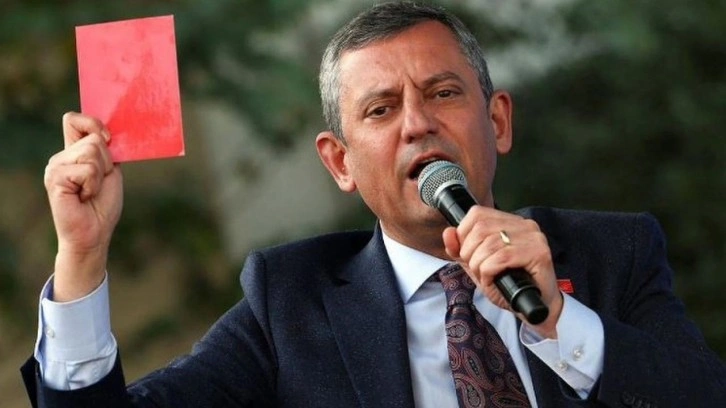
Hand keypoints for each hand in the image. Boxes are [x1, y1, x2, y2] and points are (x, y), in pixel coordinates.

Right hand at [44, 112, 122, 300]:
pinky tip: (83, 197)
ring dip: (100, 175)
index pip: (73, 119)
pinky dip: (93, 185)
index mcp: (72, 152)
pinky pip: (87, 170)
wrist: (95, 233)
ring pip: (91, 152)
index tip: (108, 140)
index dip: (93, 124)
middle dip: (106, 162)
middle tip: (98, 183)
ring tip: (90, 191)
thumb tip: (107, 130)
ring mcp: (54, 167)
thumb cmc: (102, 204)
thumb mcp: (109, 171)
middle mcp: (60, 156)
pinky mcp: (55, 179)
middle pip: (94, 138)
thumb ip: (105, 150)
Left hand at [442, 206, 562, 337]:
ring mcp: (534, 238)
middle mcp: (524, 225)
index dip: (463, 234)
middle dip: (469, 253)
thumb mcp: (477, 266)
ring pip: (489, 243)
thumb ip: (460, 250)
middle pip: (480, 228)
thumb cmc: (508, 285)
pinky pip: (501, 257)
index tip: (465, 254)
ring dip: (479, 266)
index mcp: (510, 222)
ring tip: (487, 277)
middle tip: (477, 270)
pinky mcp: (539, 253)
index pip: (477, 214)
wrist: (534, 309)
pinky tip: (495, 280)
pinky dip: (490, 271)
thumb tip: (448, 232)